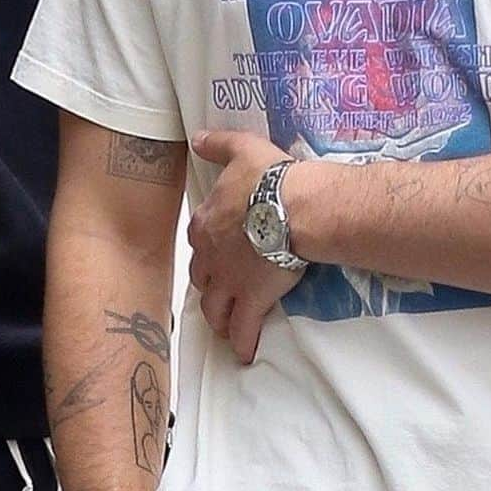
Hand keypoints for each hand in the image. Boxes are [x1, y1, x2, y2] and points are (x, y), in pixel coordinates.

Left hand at [188, 129, 306, 363]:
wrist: (294, 208)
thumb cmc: (269, 177)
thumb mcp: (241, 149)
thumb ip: (218, 144)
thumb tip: (196, 137)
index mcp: (206, 222)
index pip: (197, 240)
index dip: (207, 248)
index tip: (216, 253)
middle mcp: (211, 256)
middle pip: (202, 278)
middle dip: (210, 287)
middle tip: (221, 292)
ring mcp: (230, 281)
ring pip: (215, 308)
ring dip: (219, 318)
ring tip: (227, 326)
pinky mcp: (252, 300)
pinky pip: (243, 329)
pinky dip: (242, 343)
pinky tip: (245, 353)